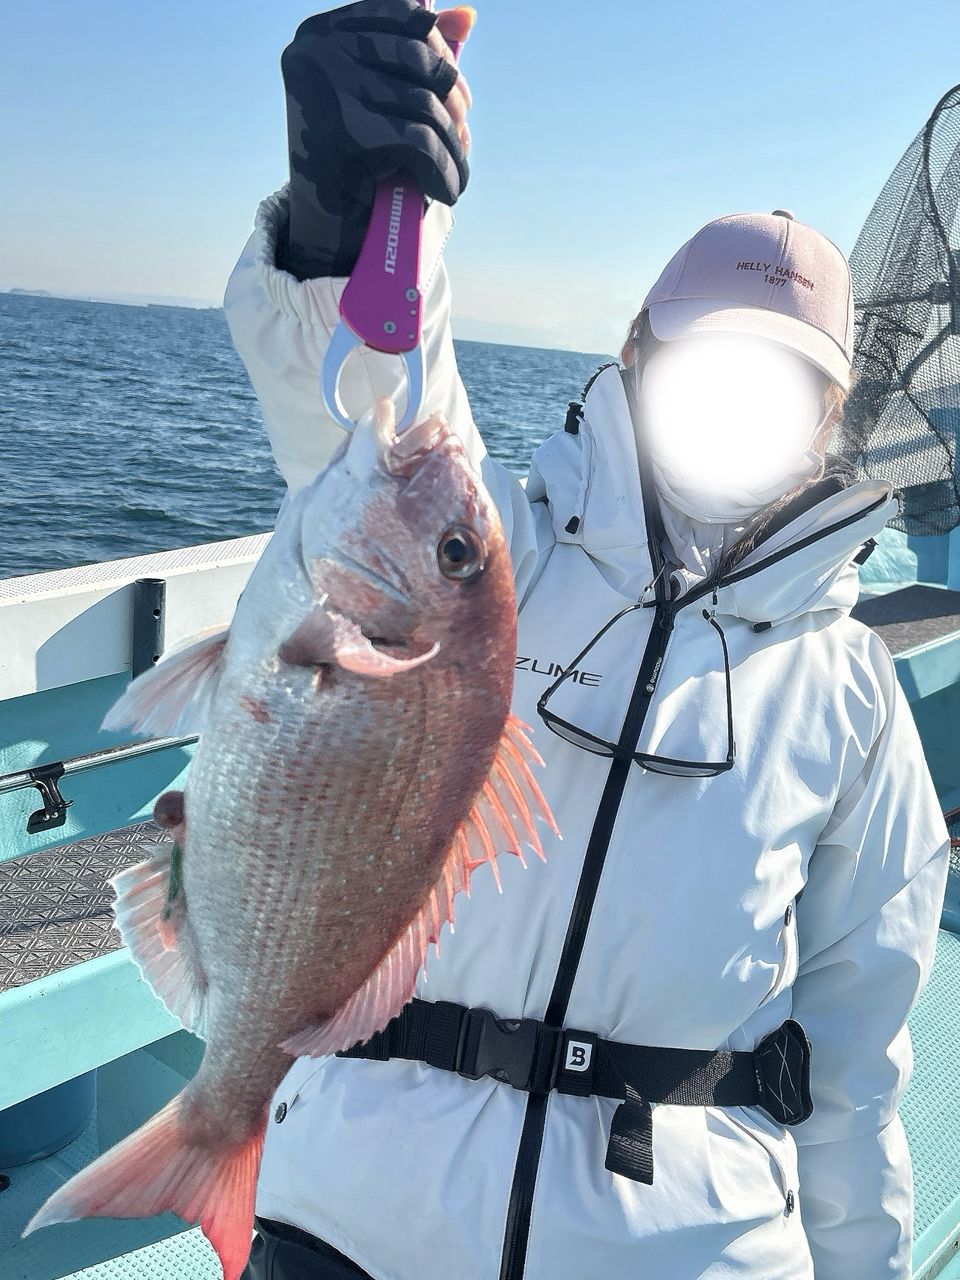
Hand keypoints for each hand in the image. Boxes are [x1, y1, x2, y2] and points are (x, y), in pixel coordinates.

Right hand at [280, 0, 475, 280]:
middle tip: (461, 131)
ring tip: (457, 166)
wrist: (324, 231)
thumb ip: (419, 51)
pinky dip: (446, 170)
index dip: (439, 49)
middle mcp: (317, 52)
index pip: (405, 15)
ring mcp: (328, 91)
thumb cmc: (355, 161)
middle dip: (451, 100)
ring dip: (453, 143)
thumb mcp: (383, 98)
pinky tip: (449, 189)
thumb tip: (467, 16)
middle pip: (419, 59)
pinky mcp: (346, 134)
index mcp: (321, 33)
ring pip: (425, 105)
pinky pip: (422, 144)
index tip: (451, 88)